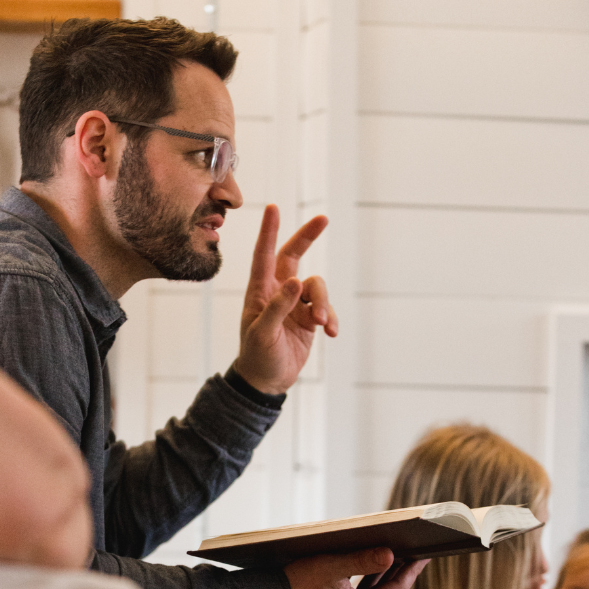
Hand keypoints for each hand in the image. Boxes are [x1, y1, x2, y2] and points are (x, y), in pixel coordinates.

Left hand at [233, 204, 337, 394]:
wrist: (267, 380)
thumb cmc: (257, 355)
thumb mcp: (263, 333)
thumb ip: (278, 307)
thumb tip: (296, 282)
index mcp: (259, 291)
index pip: (264, 255)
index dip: (268, 231)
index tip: (273, 207)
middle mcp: (278, 291)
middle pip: (294, 255)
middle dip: (308, 237)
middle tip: (324, 219)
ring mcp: (295, 303)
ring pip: (317, 287)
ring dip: (324, 303)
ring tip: (322, 324)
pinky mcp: (309, 318)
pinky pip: (326, 309)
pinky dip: (332, 318)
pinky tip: (331, 333)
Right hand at [284, 548, 427, 588]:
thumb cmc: (298, 584)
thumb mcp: (333, 566)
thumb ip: (363, 560)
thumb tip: (391, 556)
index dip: (411, 570)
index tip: (425, 555)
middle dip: (398, 573)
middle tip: (414, 551)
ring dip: (381, 578)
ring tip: (396, 556)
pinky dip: (366, 586)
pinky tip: (370, 571)